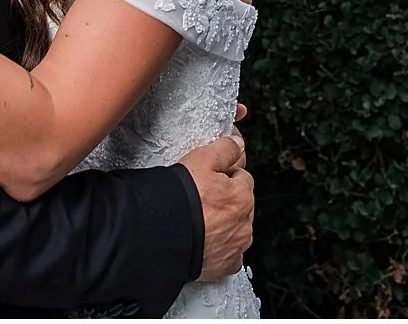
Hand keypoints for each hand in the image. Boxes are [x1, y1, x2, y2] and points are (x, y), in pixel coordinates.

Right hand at [180, 134, 253, 281]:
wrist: (163, 236)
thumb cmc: (181, 198)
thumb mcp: (201, 159)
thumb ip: (224, 149)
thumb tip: (238, 143)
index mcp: (243, 196)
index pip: (242, 177)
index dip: (224, 174)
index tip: (209, 178)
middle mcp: (245, 223)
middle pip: (240, 204)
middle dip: (226, 200)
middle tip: (201, 198)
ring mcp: (236, 246)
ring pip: (236, 229)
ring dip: (224, 224)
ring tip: (200, 219)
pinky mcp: (225, 265)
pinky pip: (228, 253)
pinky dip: (220, 247)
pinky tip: (203, 240)